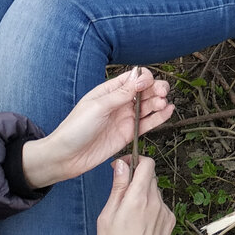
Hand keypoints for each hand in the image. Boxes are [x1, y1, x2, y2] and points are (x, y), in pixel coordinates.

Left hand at [22, 68, 173, 188]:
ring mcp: (125, 118)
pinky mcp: (129, 133)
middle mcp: (120, 103)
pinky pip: (148, 123)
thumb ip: (122, 93)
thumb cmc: (75, 129)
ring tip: (163, 104)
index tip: (146, 84)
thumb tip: (141, 78)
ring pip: (149, 106)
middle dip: (156, 88)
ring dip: (160, 102)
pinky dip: (160, 117)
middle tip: (162, 92)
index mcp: (109, 91)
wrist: (65, 157)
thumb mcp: (98, 107)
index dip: (144, 78)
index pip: (133, 78)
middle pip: (145, 90)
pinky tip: (169, 111)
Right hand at [93, 156, 175, 234]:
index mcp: (138, 199)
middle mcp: (156, 202)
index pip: (147, 164)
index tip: (122, 166)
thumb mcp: (107, 217)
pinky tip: (138, 226)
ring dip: (142, 195)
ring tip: (128, 217)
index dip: (135, 160)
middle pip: (150, 177)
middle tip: (120, 194)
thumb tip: (122, 164)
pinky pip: (160, 207)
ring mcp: (166, 213)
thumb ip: (118, 188)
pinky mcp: (170, 223)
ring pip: (154, 193)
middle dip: (136, 179)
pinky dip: (150, 208)